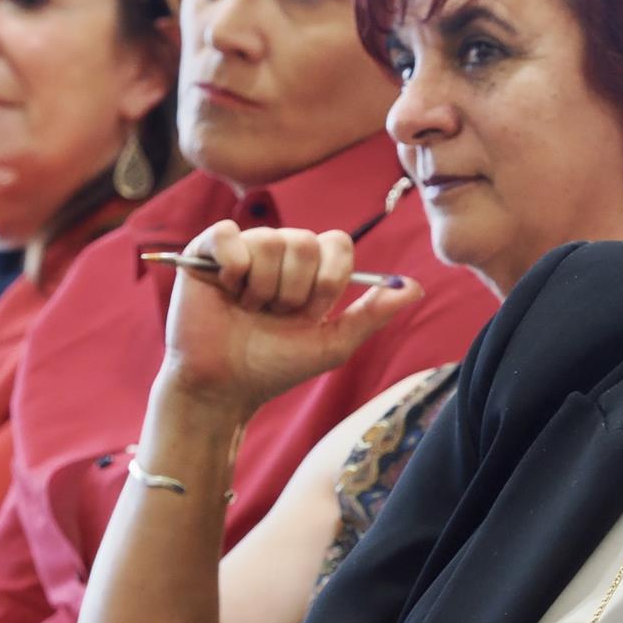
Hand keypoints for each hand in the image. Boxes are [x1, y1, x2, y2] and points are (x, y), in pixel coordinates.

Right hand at [157, 219, 422, 420]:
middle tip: (274, 314)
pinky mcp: (206, 249)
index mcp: (311, 269)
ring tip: (247, 309)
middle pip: (304, 242)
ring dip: (262, 288)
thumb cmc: (276, 366)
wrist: (225, 387)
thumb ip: (372, 313)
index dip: (327, 280)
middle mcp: (280, 252)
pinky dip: (232, 267)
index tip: (311, 313)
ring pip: (269, 241)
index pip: (337, 243)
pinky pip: (228, 235)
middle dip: (294, 290)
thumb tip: (415, 288)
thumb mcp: (332, 343)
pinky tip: (225, 290)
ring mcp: (244, 248)